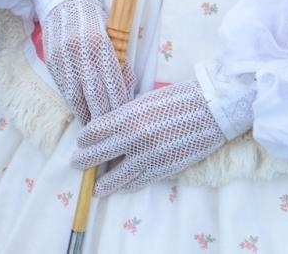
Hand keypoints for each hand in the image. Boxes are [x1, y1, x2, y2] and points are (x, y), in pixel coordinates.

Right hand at [40, 0, 133, 122]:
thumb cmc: (96, 18)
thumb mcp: (114, 36)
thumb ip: (120, 63)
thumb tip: (128, 92)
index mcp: (100, 43)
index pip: (112, 84)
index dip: (119, 106)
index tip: (126, 120)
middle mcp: (79, 52)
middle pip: (94, 95)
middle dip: (104, 117)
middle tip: (113, 132)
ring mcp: (62, 58)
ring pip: (76, 97)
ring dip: (87, 115)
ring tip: (97, 129)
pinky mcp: (51, 62)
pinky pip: (64, 90)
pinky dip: (75, 104)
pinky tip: (83, 112)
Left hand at [71, 81, 239, 195]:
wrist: (211, 109)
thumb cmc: (176, 98)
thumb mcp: (143, 101)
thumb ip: (123, 116)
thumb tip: (106, 129)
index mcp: (126, 116)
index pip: (94, 132)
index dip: (84, 139)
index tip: (80, 142)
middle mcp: (134, 138)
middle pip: (99, 155)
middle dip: (84, 161)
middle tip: (75, 164)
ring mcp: (149, 156)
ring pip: (118, 176)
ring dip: (104, 182)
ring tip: (95, 187)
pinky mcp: (164, 168)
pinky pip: (139, 181)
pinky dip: (127, 186)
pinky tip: (119, 188)